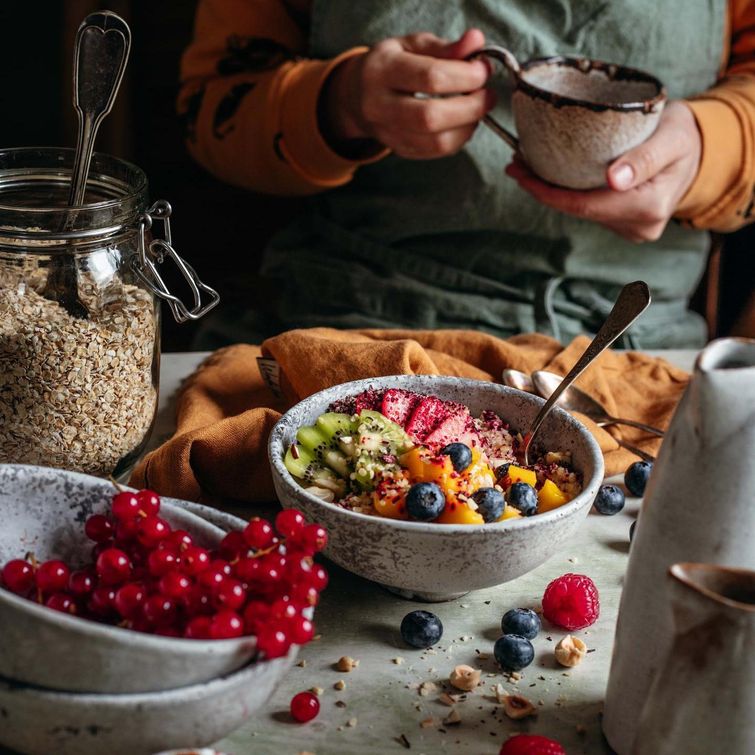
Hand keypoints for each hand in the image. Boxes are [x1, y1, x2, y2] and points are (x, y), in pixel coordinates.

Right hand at [321, 29, 492, 158]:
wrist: (357, 95)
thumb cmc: (391, 65)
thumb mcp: (413, 45)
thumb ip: (445, 46)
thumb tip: (476, 42)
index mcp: (382, 71)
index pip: (430, 77)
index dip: (465, 76)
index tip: (482, 71)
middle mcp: (379, 106)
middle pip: (431, 117)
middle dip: (470, 108)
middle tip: (487, 96)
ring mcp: (387, 133)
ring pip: (436, 142)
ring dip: (467, 126)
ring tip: (476, 108)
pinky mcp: (400, 150)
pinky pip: (436, 152)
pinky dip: (458, 138)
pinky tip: (462, 122)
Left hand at [504, 101, 701, 241]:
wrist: (701, 150)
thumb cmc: (685, 136)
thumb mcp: (672, 137)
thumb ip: (645, 158)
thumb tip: (615, 181)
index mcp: (648, 207)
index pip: (584, 204)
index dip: (547, 191)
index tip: (520, 172)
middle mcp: (637, 226)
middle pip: (577, 209)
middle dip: (543, 188)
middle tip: (517, 160)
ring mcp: (630, 229)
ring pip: (580, 210)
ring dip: (554, 189)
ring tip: (529, 162)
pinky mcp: (624, 225)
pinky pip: (589, 209)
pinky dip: (570, 191)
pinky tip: (554, 174)